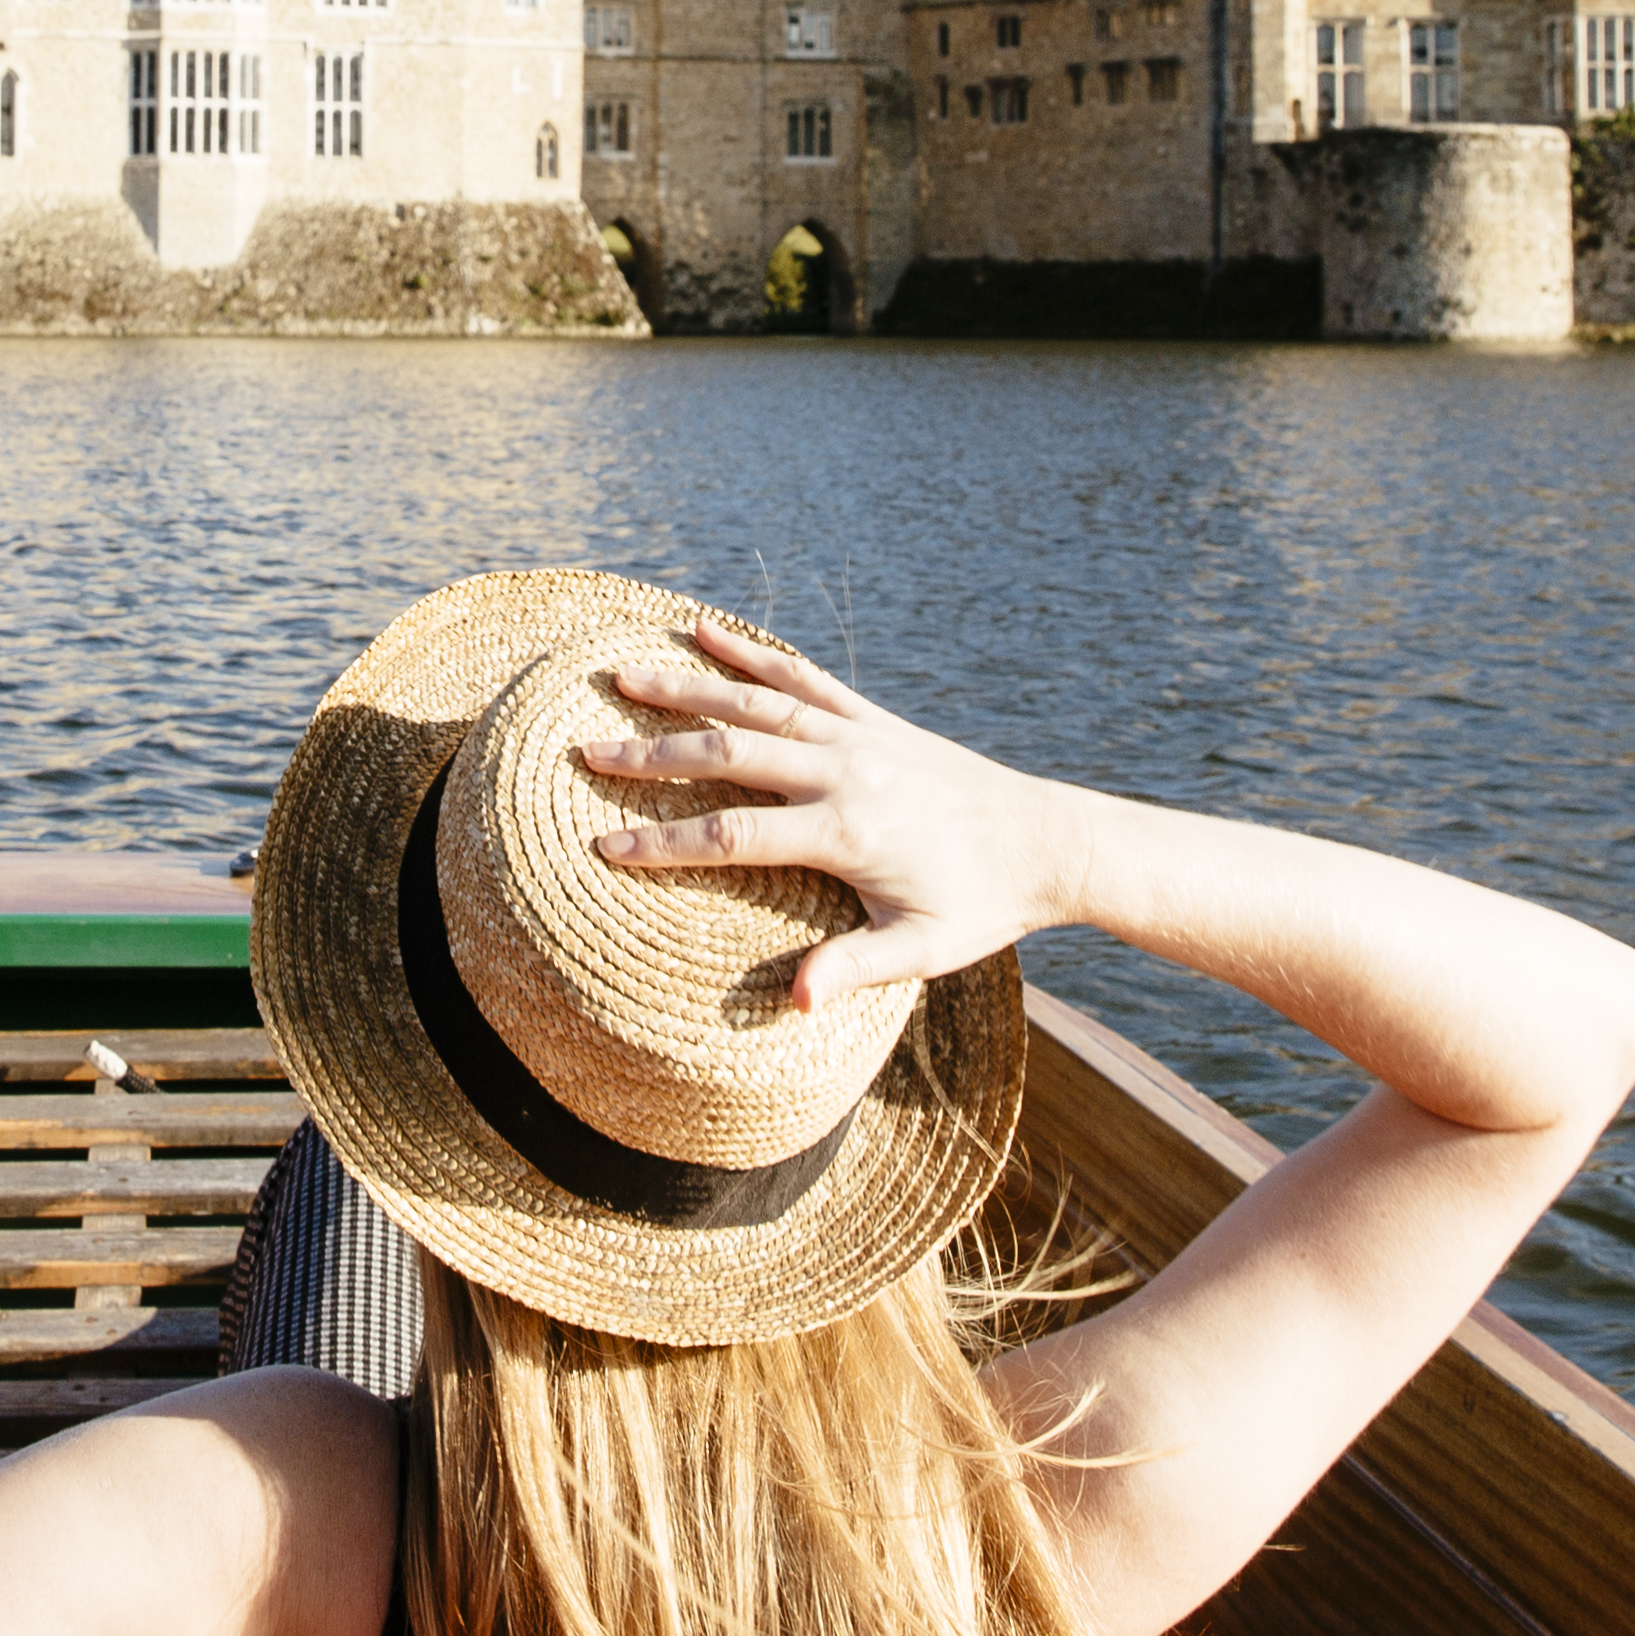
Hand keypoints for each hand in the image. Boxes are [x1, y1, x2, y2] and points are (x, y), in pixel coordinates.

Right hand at [579, 622, 1076, 1008]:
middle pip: (730, 756)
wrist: (1047, 841)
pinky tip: (704, 629)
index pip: (732, 837)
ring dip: (688, 686)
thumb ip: (854, 971)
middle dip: (653, 753)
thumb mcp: (922, 951)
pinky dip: (751, 653)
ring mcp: (858, 736)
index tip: (604, 846)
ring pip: (758, 702)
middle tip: (587, 751)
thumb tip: (793, 1006)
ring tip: (622, 674)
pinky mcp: (872, 718)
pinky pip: (803, 676)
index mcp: (847, 833)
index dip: (663, 844)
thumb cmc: (981, 905)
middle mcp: (845, 772)